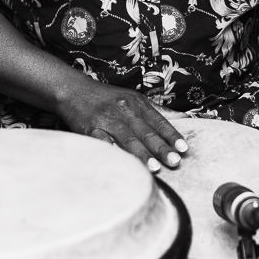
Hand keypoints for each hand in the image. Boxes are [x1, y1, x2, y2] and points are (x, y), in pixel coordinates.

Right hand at [57, 81, 187, 171]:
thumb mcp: (133, 98)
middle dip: (161, 148)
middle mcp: (124, 110)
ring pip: (128, 139)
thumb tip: (184, 118)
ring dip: (142, 155)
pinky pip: (104, 143)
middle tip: (175, 161)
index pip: (159, 121)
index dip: (172, 135)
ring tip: (155, 168)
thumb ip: (157, 111)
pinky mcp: (90, 129)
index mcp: (137, 103)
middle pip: (146, 132)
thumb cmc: (107, 98)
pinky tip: (123, 164)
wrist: (73, 90)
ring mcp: (107, 120)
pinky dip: (114, 153)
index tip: (184, 148)